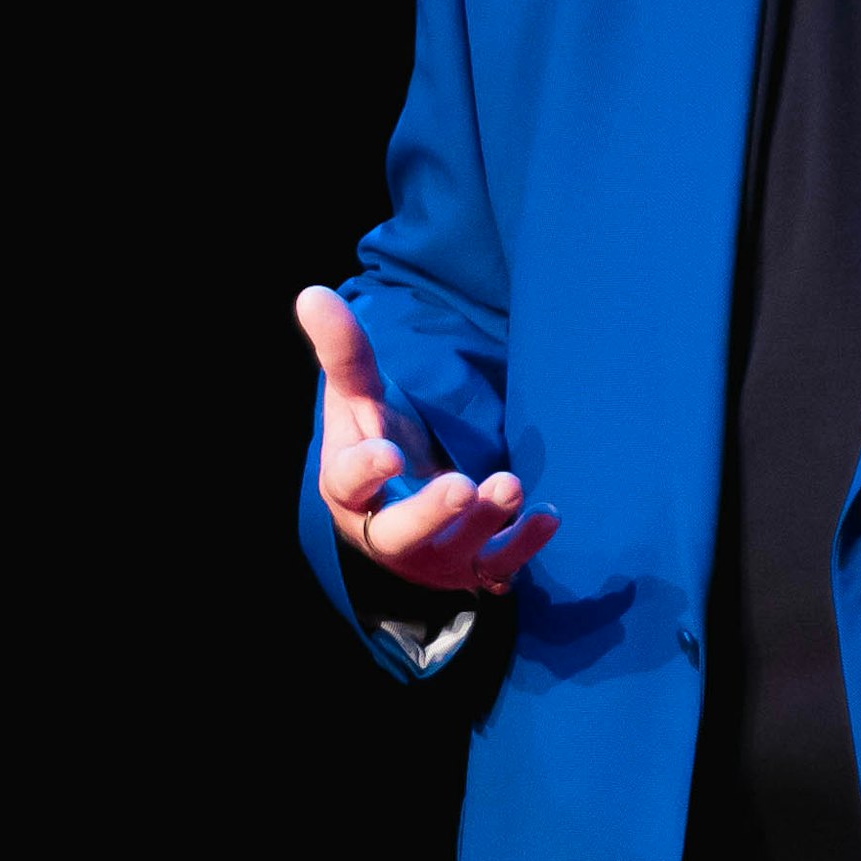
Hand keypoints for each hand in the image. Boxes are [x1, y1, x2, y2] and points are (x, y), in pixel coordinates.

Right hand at [299, 284, 557, 603]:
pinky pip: (500, 566)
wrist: (405, 502)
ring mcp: (433, 555)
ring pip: (456, 550)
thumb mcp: (358, 396)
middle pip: (400, 533)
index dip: (365, 471)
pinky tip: (548, 514)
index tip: (387, 453)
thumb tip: (311, 293)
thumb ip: (342, 352)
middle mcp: (387, 530)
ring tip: (510, 485)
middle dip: (430, 513)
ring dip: (485, 520)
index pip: (348, 484)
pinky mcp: (474, 567)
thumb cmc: (376, 439)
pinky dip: (525, 544)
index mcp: (350, 489)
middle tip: (459, 487)